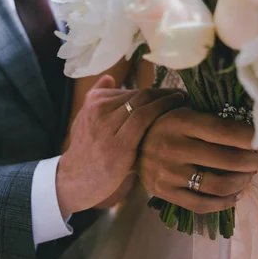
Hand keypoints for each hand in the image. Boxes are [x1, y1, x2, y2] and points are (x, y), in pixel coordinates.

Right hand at [57, 76, 185, 216]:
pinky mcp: (119, 143)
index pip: (132, 91)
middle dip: (164, 92)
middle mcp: (100, 108)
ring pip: (145, 102)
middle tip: (184, 94)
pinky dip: (164, 110)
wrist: (73, 181)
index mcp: (94, 100)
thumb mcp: (84, 121)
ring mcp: (108, 125)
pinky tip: (178, 111)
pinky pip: (146, 118)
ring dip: (168, 99)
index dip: (154, 91)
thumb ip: (97, 98)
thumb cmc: (86, 153)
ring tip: (184, 100)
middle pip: (140, 94)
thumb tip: (110, 77)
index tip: (170, 93)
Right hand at [138, 108, 257, 213]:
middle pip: (227, 159)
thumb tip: (255, 125)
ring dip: (242, 181)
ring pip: (218, 184)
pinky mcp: (165, 192)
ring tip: (249, 174)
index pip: (224, 131)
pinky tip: (235, 193)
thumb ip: (210, 116)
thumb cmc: (165, 123)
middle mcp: (173, 147)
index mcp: (180, 122)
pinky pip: (202, 204)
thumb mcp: (182, 110)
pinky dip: (225, 201)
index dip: (252, 138)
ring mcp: (168, 173)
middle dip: (253, 160)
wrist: (129, 144)